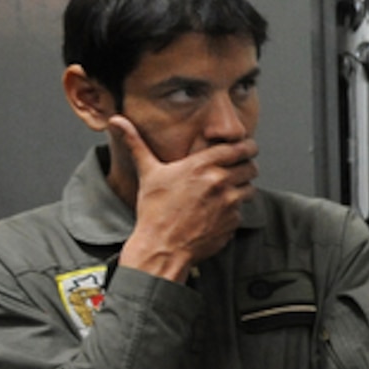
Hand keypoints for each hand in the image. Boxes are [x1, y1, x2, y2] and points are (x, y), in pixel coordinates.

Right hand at [110, 116, 258, 280]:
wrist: (161, 247)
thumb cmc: (153, 210)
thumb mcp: (148, 173)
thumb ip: (136, 143)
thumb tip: (116, 120)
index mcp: (202, 165)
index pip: (239, 148)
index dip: (247, 147)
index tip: (247, 147)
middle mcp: (219, 181)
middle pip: (251, 167)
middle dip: (247, 167)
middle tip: (239, 169)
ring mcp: (229, 203)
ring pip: (250, 188)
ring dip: (242, 188)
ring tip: (227, 191)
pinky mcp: (233, 221)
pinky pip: (242, 211)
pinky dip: (234, 210)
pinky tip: (217, 212)